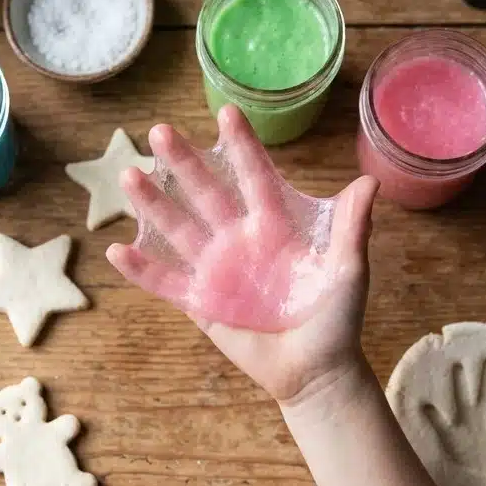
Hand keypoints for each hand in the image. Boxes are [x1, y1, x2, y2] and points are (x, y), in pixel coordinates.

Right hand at [106, 105, 379, 403]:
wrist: (316, 372)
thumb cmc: (337, 320)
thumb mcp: (349, 271)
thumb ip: (352, 227)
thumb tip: (368, 181)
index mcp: (275, 227)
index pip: (255, 178)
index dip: (241, 147)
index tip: (226, 113)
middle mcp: (240, 240)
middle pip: (207, 194)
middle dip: (184, 164)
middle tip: (160, 132)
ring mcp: (216, 271)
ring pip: (178, 230)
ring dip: (153, 204)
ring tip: (129, 176)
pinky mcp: (201, 304)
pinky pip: (166, 284)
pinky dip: (141, 270)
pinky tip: (117, 249)